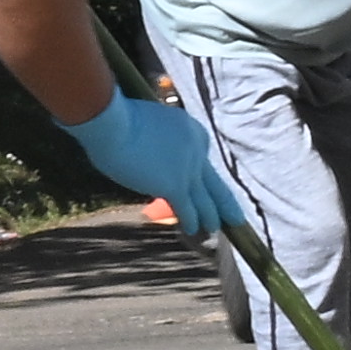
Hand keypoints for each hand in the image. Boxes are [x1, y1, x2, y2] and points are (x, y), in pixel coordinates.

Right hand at [58, 93, 244, 233]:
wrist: (114, 122)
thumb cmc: (117, 118)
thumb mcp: (145, 123)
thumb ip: (153, 139)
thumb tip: (143, 152)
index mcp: (192, 130)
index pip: (200, 160)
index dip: (199, 178)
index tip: (200, 188)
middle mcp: (197, 149)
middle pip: (214, 182)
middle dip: (225, 203)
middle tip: (236, 217)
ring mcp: (189, 169)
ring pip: (205, 200)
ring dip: (211, 217)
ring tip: (215, 229)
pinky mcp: (175, 186)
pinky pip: (188, 210)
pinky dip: (191, 222)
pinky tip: (192, 232)